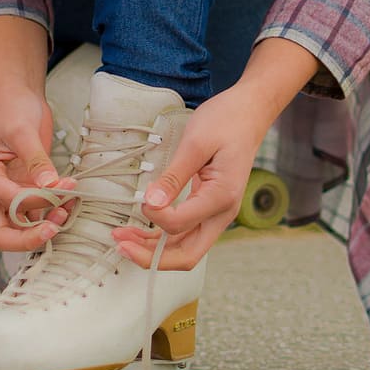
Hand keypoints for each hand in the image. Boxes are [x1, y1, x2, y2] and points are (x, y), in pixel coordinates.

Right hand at [0, 85, 75, 252]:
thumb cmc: (11, 107)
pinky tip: (70, 200)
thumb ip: (36, 160)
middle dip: (27, 239)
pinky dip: (52, 212)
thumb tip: (51, 185)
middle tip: (55, 228)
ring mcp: (7, 193)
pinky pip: (35, 212)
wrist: (16, 94)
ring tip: (70, 207)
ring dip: (45, 225)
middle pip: (0, 235)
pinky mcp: (23, 189)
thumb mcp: (22, 129)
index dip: (39, 201)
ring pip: (20, 227)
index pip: (10, 203)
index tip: (65, 187)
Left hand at [112, 84, 263, 270]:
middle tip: (121, 246)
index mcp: (221, 197)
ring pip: (184, 246)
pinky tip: (142, 231)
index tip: (141, 199)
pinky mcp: (208, 205)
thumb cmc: (226, 121)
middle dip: (152, 257)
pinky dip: (162, 236)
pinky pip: (185, 230)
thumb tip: (151, 203)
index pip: (181, 224)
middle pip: (187, 254)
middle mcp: (222, 212)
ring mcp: (216, 212)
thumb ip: (174, 176)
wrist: (248, 112)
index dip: (155, 217)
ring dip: (154, 249)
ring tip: (123, 238)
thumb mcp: (195, 143)